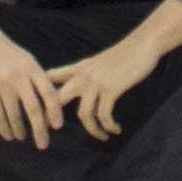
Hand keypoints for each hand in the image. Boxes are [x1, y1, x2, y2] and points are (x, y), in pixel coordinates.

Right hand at [0, 22, 57, 146]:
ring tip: (22, 137)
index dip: (55, 110)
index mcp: (32, 68)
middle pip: (33, 108)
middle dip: (39, 129)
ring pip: (14, 114)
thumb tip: (51, 105)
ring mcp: (2, 84)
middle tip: (43, 144)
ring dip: (19, 130)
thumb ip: (39, 79)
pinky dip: (4, 127)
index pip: (48, 92)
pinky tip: (8, 135)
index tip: (57, 126)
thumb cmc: (10, 54)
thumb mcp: (28, 60)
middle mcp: (19, 76)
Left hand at [43, 34, 158, 136]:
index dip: (41, 93)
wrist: (143, 44)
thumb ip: (87, 74)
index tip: (38, 110)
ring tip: (102, 136)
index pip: (51, 77)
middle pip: (57, 99)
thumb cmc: (124, 54)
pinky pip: (104, 115)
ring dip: (93, 130)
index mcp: (78, 68)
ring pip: (83, 114)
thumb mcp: (98, 62)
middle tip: (52, 133)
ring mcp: (96, 82)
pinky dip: (109, 126)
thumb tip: (81, 89)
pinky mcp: (111, 89)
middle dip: (50, 117)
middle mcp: (83, 76)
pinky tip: (115, 129)